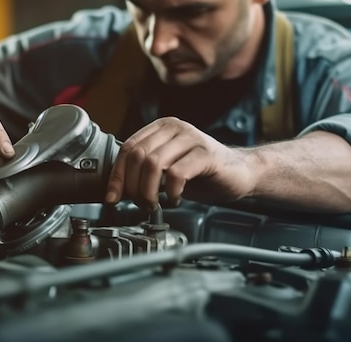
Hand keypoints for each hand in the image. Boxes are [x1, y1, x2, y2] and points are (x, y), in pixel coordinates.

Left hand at [105, 117, 257, 211]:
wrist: (238, 174)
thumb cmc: (201, 173)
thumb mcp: (165, 170)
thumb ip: (142, 172)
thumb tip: (115, 190)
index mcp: (160, 128)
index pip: (127, 148)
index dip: (117, 176)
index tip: (112, 198)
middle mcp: (174, 128)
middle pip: (138, 156)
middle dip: (132, 186)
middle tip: (140, 204)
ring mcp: (191, 138)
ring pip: (153, 163)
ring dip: (148, 191)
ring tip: (154, 204)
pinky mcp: (206, 153)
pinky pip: (177, 173)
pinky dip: (170, 191)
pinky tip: (174, 198)